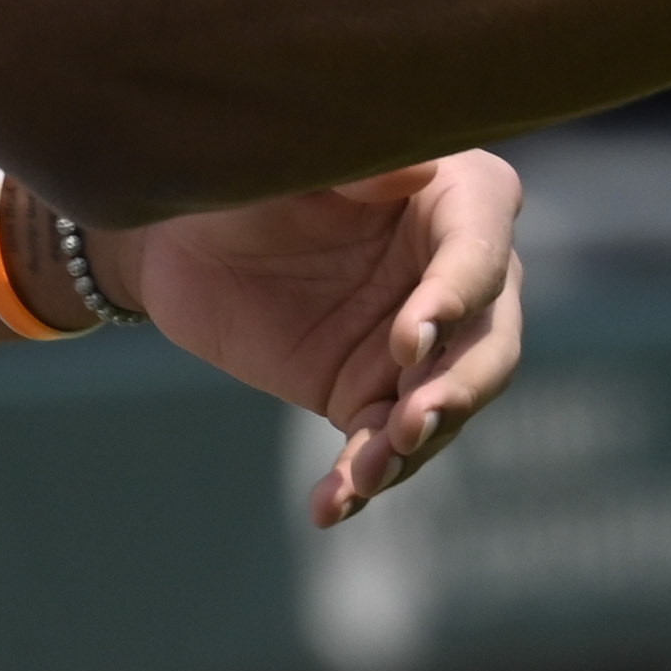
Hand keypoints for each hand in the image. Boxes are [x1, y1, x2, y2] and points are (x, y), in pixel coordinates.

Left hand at [102, 153, 522, 527]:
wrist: (180, 237)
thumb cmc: (249, 175)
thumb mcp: (292, 165)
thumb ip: (354, 168)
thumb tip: (420, 170)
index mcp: (455, 198)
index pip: (480, 249)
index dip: (457, 296)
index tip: (409, 338)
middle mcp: (454, 275)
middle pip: (490, 341)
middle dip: (458, 388)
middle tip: (411, 424)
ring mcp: (418, 344)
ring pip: (445, 405)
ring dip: (414, 445)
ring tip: (367, 476)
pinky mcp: (371, 395)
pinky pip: (382, 448)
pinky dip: (361, 481)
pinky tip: (330, 505)